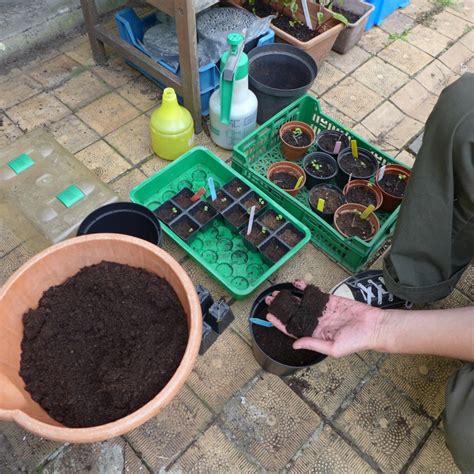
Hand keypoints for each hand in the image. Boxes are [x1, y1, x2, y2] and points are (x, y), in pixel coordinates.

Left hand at [265, 280, 382, 357]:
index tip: (268, 316)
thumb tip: (294, 345)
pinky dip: (304, 288)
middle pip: (294, 313)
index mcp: (315, 334)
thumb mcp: (333, 348)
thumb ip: (313, 344)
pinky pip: (314, 293)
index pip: (292, 328)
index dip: (280, 322)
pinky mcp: (330, 300)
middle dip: (281, 307)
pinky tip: (295, 284)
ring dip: (289, 297)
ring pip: (301, 302)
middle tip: (269, 300)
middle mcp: (316, 321)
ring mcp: (322, 310)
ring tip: (277, 292)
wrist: (374, 326)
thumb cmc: (357, 341)